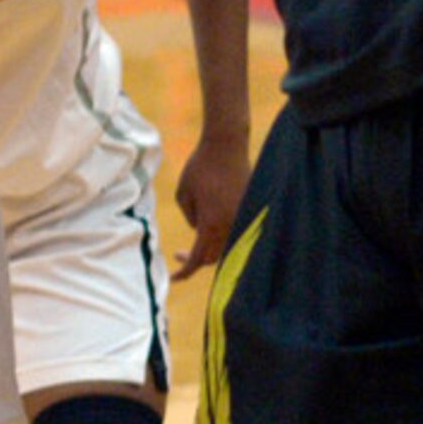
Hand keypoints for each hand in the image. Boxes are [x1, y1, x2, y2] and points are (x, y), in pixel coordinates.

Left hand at [170, 129, 250, 279]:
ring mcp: (242, 216)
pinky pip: (235, 228)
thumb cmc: (199, 166)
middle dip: (196, 259)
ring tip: (196, 232)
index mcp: (211, 224)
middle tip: (179, 253)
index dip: (185, 272)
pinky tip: (212, 219)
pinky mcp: (248, 206)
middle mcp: (230, 224)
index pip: (198, 259)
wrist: (226, 144)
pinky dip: (222, 232)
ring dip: (210, 245)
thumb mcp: (183, 194)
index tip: (174, 278)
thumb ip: (190, 217)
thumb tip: (200, 229)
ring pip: (226, 244)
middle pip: (214, 257)